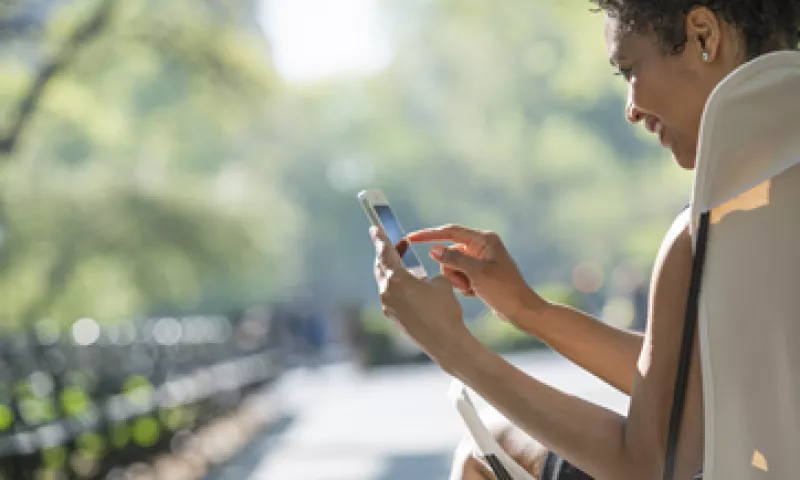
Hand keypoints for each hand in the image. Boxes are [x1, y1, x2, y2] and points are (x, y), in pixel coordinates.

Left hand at [370, 226, 470, 363]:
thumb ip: (425, 274)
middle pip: (382, 266)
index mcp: (396, 279)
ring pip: (385, 281)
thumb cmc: (444, 309)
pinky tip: (410, 284)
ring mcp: (388, 306)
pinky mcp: (393, 316)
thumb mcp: (439, 282)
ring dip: (394, 270)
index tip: (374, 227)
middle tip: (399, 243)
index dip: (380, 238)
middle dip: (389, 253)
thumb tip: (420, 278)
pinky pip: (391, 294)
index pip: (385, 252)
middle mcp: (386, 292)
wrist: (445, 342)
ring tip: (407, 262)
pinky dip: (397, 285)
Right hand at [407, 224, 542, 321]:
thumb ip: (454, 259)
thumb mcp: (477, 273)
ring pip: (453, 266)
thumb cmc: (504, 290)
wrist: (522, 310)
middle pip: (450, 252)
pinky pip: (460, 276)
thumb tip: (434, 249)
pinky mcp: (479, 273)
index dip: (429, 235)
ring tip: (471, 289)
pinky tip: (475, 293)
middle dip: (451, 269)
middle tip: (464, 283)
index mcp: (484, 239)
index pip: (450, 231)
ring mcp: (481, 260)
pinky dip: (463, 285)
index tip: (411, 238)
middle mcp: (482, 246)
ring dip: (457, 279)